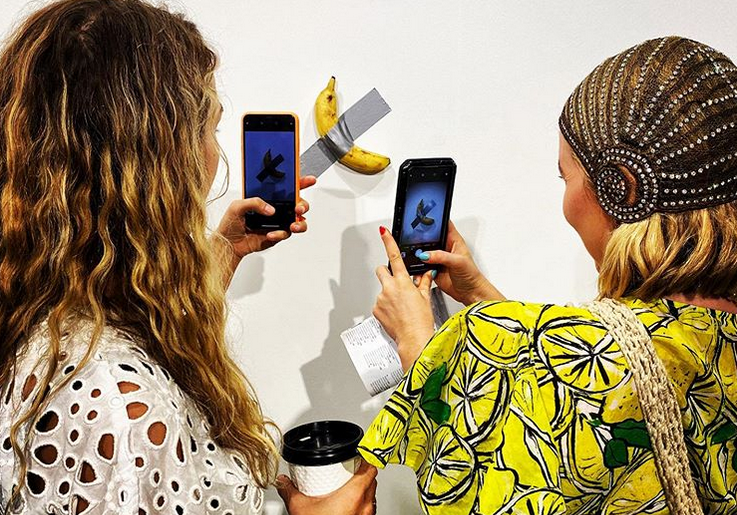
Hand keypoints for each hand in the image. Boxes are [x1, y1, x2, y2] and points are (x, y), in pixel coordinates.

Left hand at [215, 176, 316, 258]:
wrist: (229, 243)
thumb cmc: (231, 223)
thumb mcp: (237, 206)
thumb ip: (254, 202)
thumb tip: (270, 209)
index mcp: (268, 197)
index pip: (287, 187)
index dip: (300, 182)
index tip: (310, 180)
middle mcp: (276, 208)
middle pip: (298, 203)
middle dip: (303, 205)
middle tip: (298, 207)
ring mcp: (279, 222)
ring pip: (299, 221)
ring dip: (300, 222)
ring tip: (293, 224)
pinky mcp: (278, 234)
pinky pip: (286, 233)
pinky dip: (280, 234)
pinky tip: (270, 234)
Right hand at [277, 460, 377, 514]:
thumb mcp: (301, 507)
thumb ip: (290, 491)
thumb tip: (284, 482)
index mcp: (355, 494)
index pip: (370, 468)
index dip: (365, 459)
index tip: (358, 457)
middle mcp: (365, 505)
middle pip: (371, 481)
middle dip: (361, 474)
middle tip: (349, 472)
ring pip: (371, 496)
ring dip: (362, 491)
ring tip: (347, 489)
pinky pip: (367, 511)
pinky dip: (360, 506)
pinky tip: (347, 508)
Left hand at [373, 227, 435, 370]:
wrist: (414, 339)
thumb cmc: (421, 320)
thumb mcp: (425, 298)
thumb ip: (424, 282)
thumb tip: (426, 274)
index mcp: (403, 282)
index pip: (395, 256)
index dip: (389, 241)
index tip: (383, 232)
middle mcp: (389, 288)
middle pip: (382, 270)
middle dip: (387, 273)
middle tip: (396, 284)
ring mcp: (381, 298)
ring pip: (381, 289)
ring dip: (388, 294)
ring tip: (400, 307)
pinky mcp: (375, 309)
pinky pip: (379, 303)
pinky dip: (385, 306)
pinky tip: (395, 314)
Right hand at [418, 221, 503, 305]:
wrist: (469, 292)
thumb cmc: (471, 275)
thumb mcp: (458, 262)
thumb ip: (442, 256)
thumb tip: (426, 254)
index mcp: (453, 240)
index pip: (443, 224)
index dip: (435, 219)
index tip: (425, 217)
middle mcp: (444, 247)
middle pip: (429, 237)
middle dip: (421, 237)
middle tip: (414, 239)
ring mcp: (437, 258)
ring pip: (423, 251)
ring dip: (418, 252)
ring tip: (416, 255)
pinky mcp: (432, 268)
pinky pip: (420, 265)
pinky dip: (417, 265)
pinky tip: (417, 266)